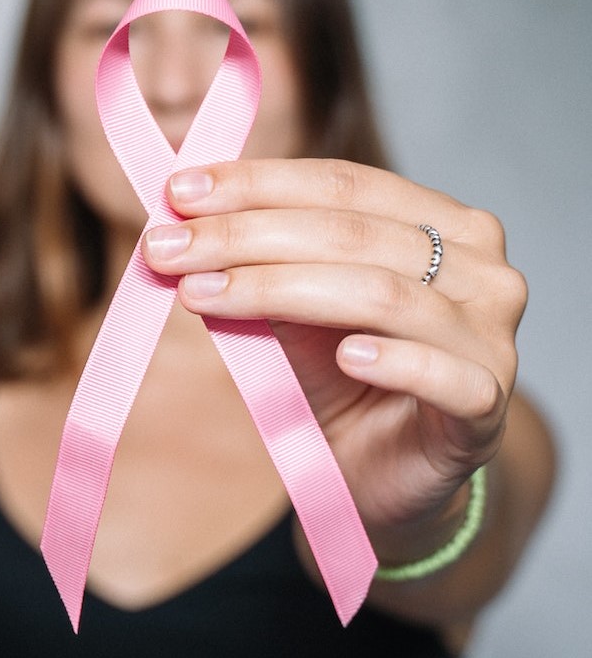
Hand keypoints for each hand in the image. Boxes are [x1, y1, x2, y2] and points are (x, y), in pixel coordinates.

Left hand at [140, 159, 524, 554]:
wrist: (385, 474)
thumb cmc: (343, 380)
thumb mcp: (291, 311)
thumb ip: (254, 265)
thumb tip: (177, 228)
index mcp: (443, 223)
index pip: (343, 185)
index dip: (257, 183)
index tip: (178, 190)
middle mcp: (481, 268)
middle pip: (351, 234)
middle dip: (244, 237)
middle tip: (165, 249)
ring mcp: (492, 335)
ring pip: (382, 295)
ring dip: (278, 290)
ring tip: (201, 295)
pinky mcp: (487, 405)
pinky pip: (444, 374)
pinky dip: (393, 360)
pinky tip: (345, 357)